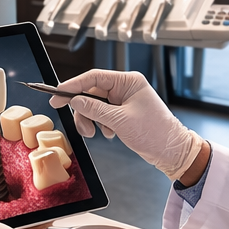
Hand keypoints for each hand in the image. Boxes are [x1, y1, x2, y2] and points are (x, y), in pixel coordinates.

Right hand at [50, 70, 202, 179]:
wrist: (171, 151)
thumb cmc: (155, 133)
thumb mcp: (119, 120)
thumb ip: (94, 109)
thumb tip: (74, 100)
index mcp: (129, 82)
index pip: (94, 77)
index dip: (73, 85)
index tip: (57, 94)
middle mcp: (126, 88)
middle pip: (91, 93)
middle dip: (84, 111)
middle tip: (80, 125)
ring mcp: (124, 100)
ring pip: (94, 105)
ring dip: (91, 120)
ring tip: (96, 133)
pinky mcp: (122, 112)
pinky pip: (101, 114)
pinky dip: (100, 125)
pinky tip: (110, 133)